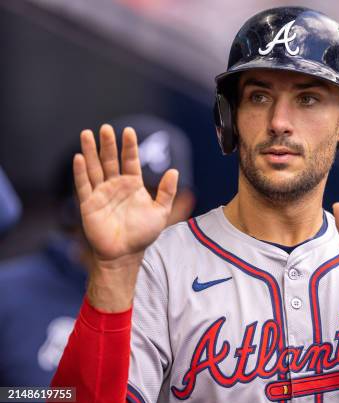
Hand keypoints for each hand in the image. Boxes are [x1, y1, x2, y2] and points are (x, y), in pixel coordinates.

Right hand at [74, 125, 177, 310]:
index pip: (130, 160)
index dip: (129, 146)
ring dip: (90, 151)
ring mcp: (101, 193)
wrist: (125, 254)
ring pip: (94, 168)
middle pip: (110, 160)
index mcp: (132, 185)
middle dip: (108, 144)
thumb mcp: (161, 212)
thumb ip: (167, 192)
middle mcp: (115, 185)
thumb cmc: (143, 234)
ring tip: (87, 133)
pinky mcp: (88, 204)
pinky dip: (81, 172)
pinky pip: (83, 185)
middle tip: (106, 128)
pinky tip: (80, 157)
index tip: (128, 131)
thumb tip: (175, 171)